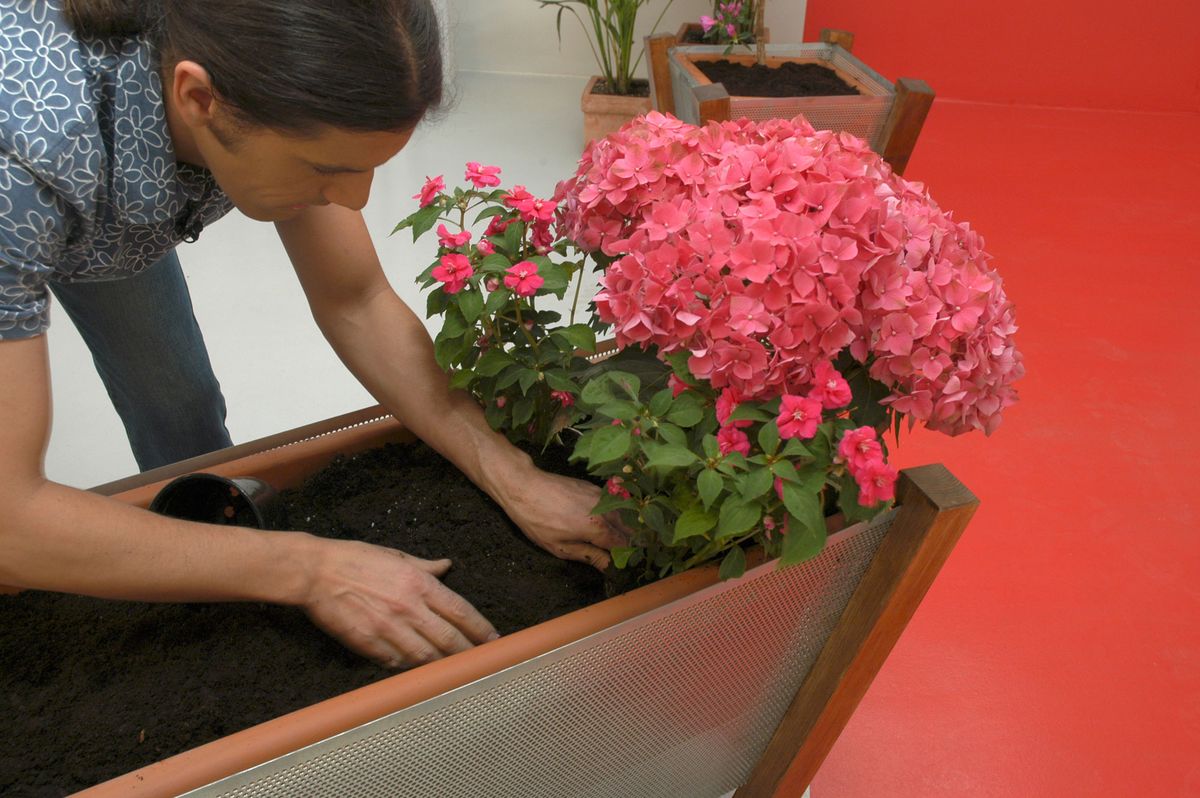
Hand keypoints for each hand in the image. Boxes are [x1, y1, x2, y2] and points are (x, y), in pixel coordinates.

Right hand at [298, 536, 496, 668]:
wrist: (316, 573)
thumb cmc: (356, 559)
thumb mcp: (396, 555)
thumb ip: (425, 566)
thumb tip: (448, 566)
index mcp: (419, 583)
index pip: (461, 611)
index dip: (481, 628)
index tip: (494, 640)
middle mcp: (409, 607)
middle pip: (449, 639)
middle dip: (469, 653)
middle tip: (484, 663)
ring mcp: (389, 628)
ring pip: (426, 657)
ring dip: (444, 666)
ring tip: (458, 672)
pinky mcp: (369, 644)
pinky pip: (398, 663)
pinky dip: (412, 669)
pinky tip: (421, 672)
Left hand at [500, 467, 628, 570]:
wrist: (525, 486)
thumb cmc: (538, 520)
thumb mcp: (561, 547)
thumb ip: (590, 557)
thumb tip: (610, 567)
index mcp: (598, 528)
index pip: (625, 546)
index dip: (625, 557)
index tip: (621, 566)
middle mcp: (605, 509)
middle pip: (630, 529)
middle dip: (629, 543)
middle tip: (618, 555)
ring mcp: (601, 495)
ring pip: (624, 515)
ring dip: (623, 528)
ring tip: (610, 541)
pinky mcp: (594, 487)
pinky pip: (612, 504)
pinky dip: (613, 515)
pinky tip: (602, 523)